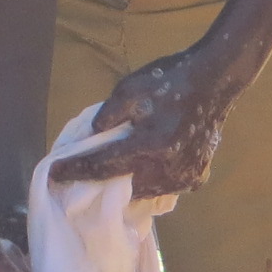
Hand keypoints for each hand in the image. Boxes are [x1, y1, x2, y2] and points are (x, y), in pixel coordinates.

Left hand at [50, 47, 240, 198]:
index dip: (76, 170)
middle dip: (102, 181)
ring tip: (114, 174)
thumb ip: (107, 114)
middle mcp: (167, 168)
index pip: (103, 165)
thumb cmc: (171, 79)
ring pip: (145, 191)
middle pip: (123, 185)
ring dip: (128, 183)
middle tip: (84, 174)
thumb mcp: (130, 87)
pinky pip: (167, 187)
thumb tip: (92, 136)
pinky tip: (146, 169)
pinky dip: (153, 181)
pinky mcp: (196, 176)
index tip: (55, 173)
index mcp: (149, 145)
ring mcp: (184, 176)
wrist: (216, 80)